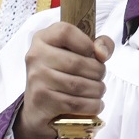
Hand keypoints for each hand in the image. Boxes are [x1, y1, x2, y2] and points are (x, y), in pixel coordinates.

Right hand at [15, 23, 114, 138]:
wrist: (37, 106)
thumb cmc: (61, 73)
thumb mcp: (77, 52)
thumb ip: (99, 44)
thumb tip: (102, 53)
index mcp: (43, 38)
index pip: (65, 32)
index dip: (86, 43)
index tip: (92, 54)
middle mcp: (36, 56)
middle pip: (77, 62)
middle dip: (98, 72)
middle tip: (100, 77)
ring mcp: (36, 79)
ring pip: (78, 85)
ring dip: (97, 90)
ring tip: (99, 91)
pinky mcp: (41, 100)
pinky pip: (75, 103)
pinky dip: (92, 105)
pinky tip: (96, 104)